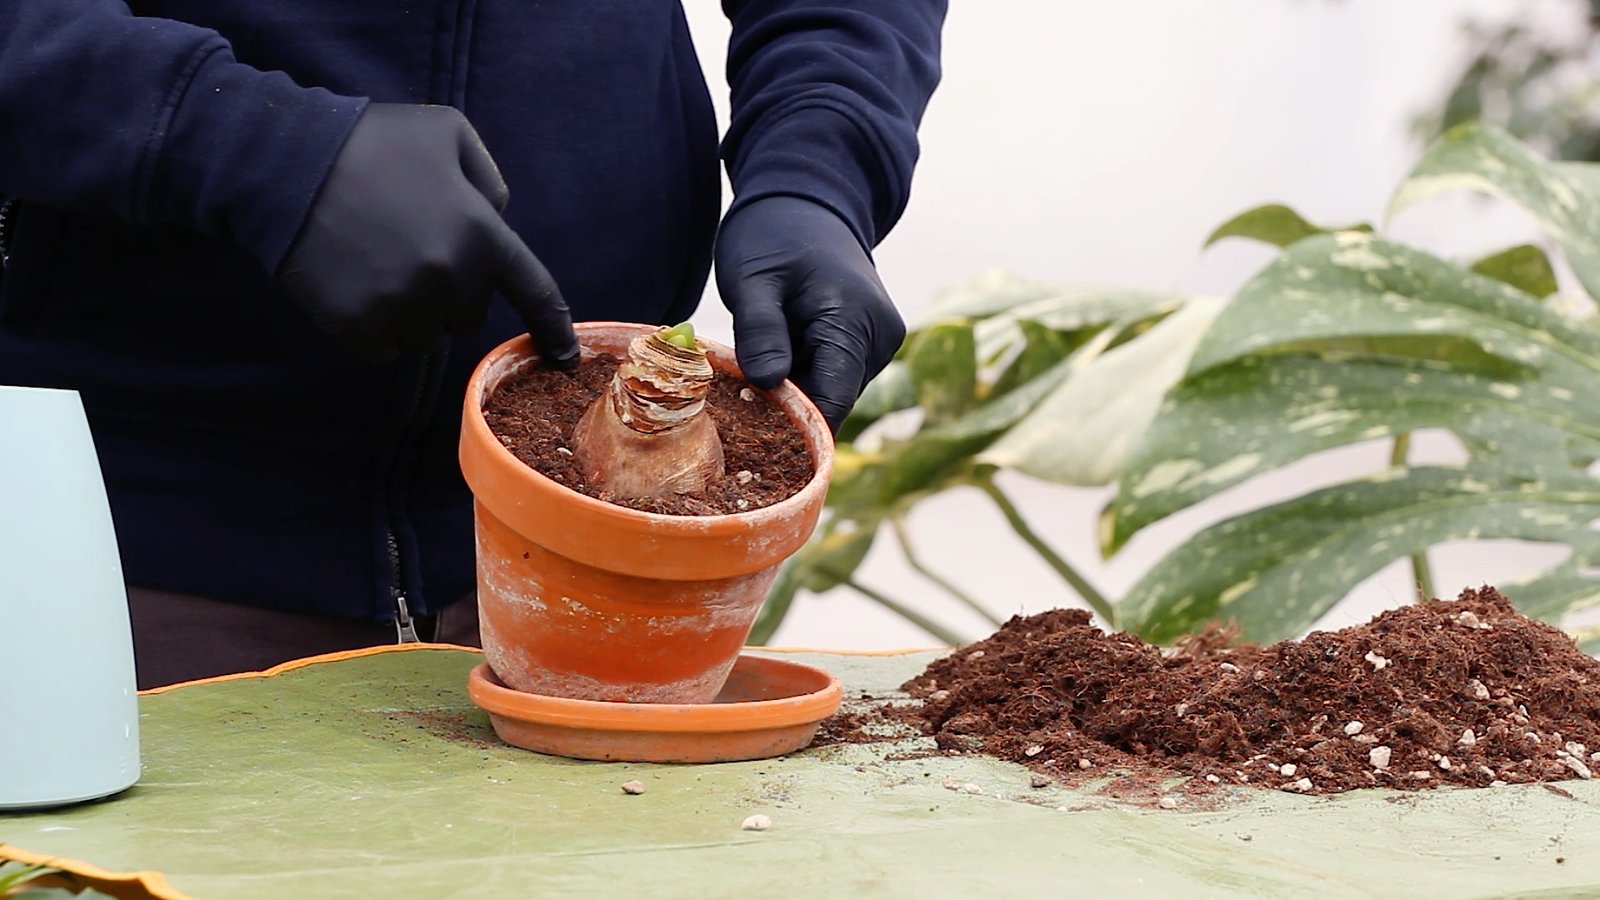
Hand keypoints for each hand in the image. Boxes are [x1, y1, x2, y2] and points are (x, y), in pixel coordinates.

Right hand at [276, 103, 577, 364]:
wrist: (283, 163)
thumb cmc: (371, 142)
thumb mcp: (448, 133)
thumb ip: (488, 181)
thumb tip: (498, 222)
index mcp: (481, 236)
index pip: (535, 292)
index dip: (553, 327)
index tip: (565, 357)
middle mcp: (449, 280)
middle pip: (467, 316)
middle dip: (448, 292)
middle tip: (407, 248)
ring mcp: (402, 308)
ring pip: (425, 336)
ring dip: (410, 312)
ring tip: (375, 261)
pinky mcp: (358, 327)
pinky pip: (384, 349)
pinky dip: (373, 327)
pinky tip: (352, 283)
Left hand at [715, 196, 905, 431]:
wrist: (805, 203)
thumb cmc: (773, 235)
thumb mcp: (753, 279)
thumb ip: (761, 330)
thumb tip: (770, 383)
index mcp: (857, 322)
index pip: (832, 400)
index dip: (794, 426)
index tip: (749, 436)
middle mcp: (881, 339)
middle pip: (832, 400)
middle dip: (787, 407)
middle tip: (736, 400)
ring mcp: (878, 342)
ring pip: (831, 391)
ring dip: (792, 389)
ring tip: (753, 366)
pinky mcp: (868, 343)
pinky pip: (833, 375)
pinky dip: (801, 375)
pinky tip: (772, 357)